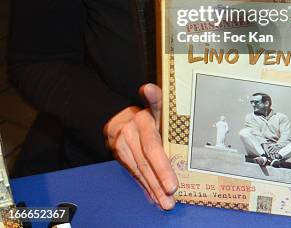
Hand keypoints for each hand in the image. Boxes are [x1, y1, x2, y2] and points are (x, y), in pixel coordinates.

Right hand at [103, 83, 177, 209]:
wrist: (118, 116)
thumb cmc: (145, 113)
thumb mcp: (154, 104)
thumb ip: (155, 98)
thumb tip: (148, 89)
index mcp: (141, 118)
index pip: (151, 143)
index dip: (161, 164)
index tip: (171, 180)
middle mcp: (128, 131)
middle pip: (146, 159)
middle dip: (159, 178)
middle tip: (172, 193)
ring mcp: (120, 144)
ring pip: (139, 169)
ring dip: (153, 188)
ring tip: (165, 202)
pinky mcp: (116, 155)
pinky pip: (133, 172)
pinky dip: (145, 186)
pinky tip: (154, 197)